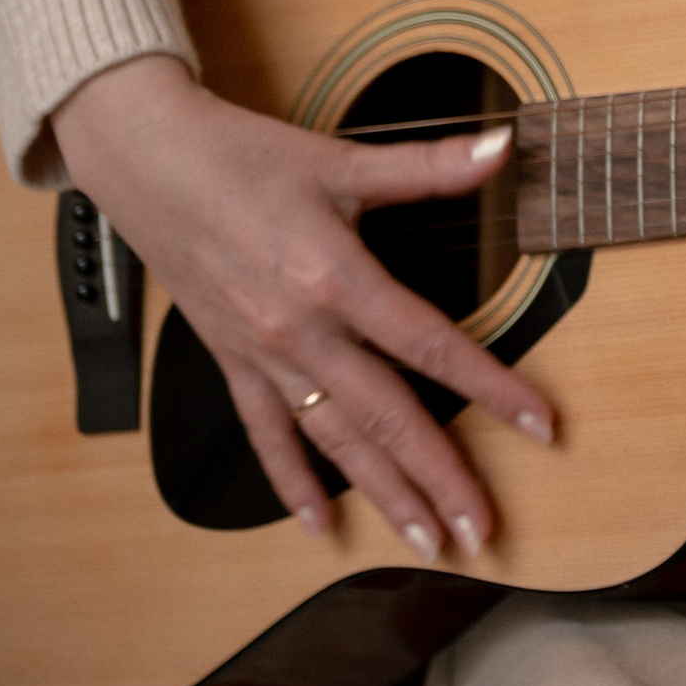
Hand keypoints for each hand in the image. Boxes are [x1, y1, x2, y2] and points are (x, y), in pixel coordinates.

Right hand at [51, 55, 554, 556]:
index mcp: (335, 278)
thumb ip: (428, 166)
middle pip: (385, 417)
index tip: (540, 425)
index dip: (492, 388)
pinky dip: (290, 480)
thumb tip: (500, 147)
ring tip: (423, 538)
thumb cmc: (243, 156)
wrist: (146, 161)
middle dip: (438, 477)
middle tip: (481, 530)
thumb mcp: (342, 158)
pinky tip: (316, 523)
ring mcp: (262, 353)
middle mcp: (299, 330)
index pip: (431, 346)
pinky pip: (264, 432)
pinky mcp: (230, 360)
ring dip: (381, 492)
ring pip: (332, 439)